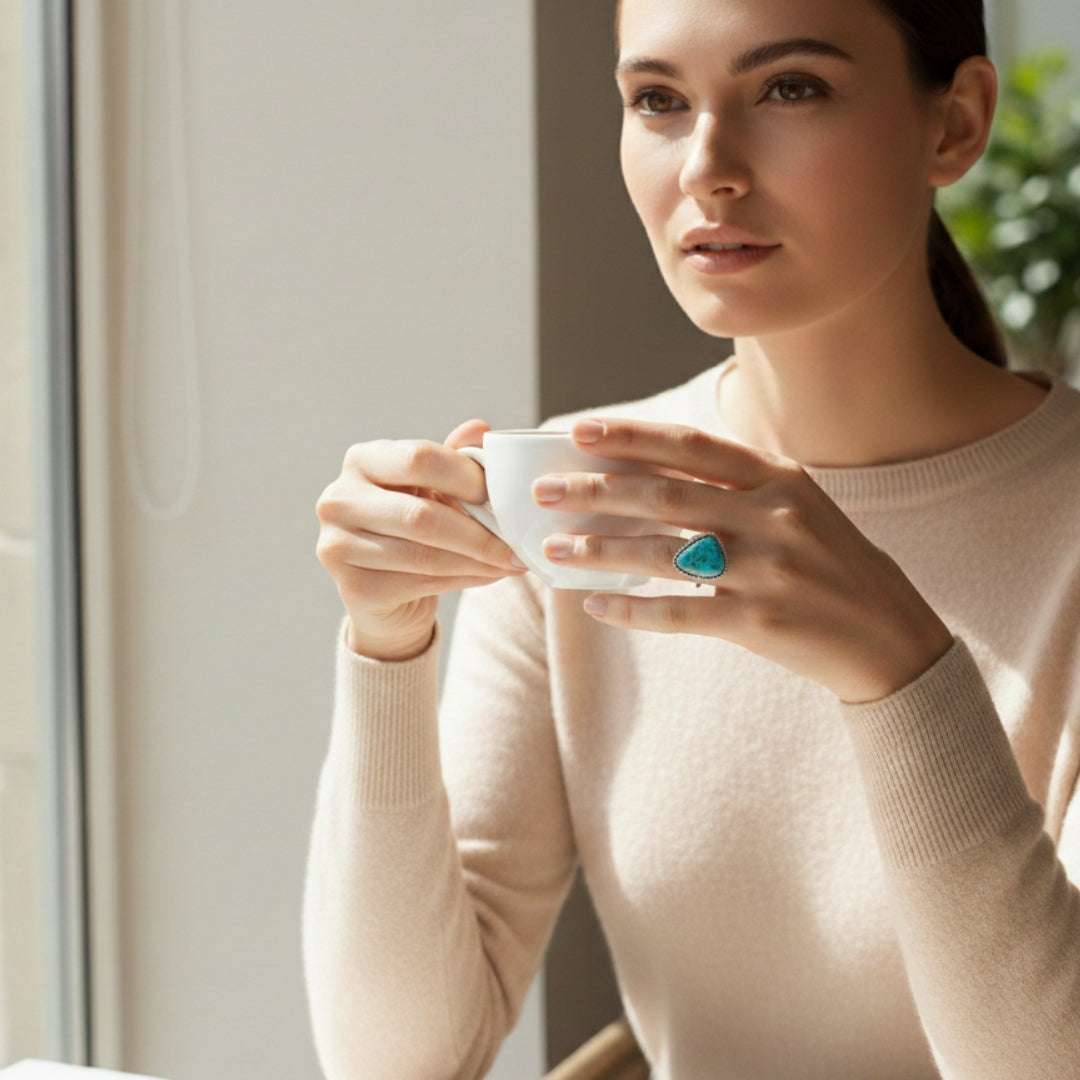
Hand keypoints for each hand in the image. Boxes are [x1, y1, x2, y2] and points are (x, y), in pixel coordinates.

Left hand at [532, 417, 954, 703]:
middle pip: (664, 495)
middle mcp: (773, 516)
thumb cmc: (833, 564)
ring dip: (599, 550)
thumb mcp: (800, 506)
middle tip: (544, 490)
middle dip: (595, 490)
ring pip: (662, 553)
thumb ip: (739, 486)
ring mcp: (767, 569)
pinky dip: (632, 610)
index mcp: (779, 479)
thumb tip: (654, 472)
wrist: (891, 636)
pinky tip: (595, 606)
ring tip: (553, 548)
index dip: (631, 436)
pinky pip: (679, 613)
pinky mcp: (759, 620)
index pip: (691, 446)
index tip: (579, 430)